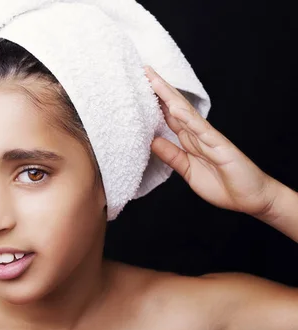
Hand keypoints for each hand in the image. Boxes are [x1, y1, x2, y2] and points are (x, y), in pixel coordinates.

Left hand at [144, 65, 278, 217]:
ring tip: (154, 81)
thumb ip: (171, 156)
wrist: (250, 198)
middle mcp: (198, 135)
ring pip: (186, 113)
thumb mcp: (187, 170)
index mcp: (190, 140)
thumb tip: (151, 142)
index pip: (169, 116)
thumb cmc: (222, 184)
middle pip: (175, 108)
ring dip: (169, 97)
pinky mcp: (220, 147)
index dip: (155, 102)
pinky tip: (175, 109)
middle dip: (160, 90)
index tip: (140, 86)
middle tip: (144, 70)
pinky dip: (188, 119)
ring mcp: (210, 139)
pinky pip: (202, 131)